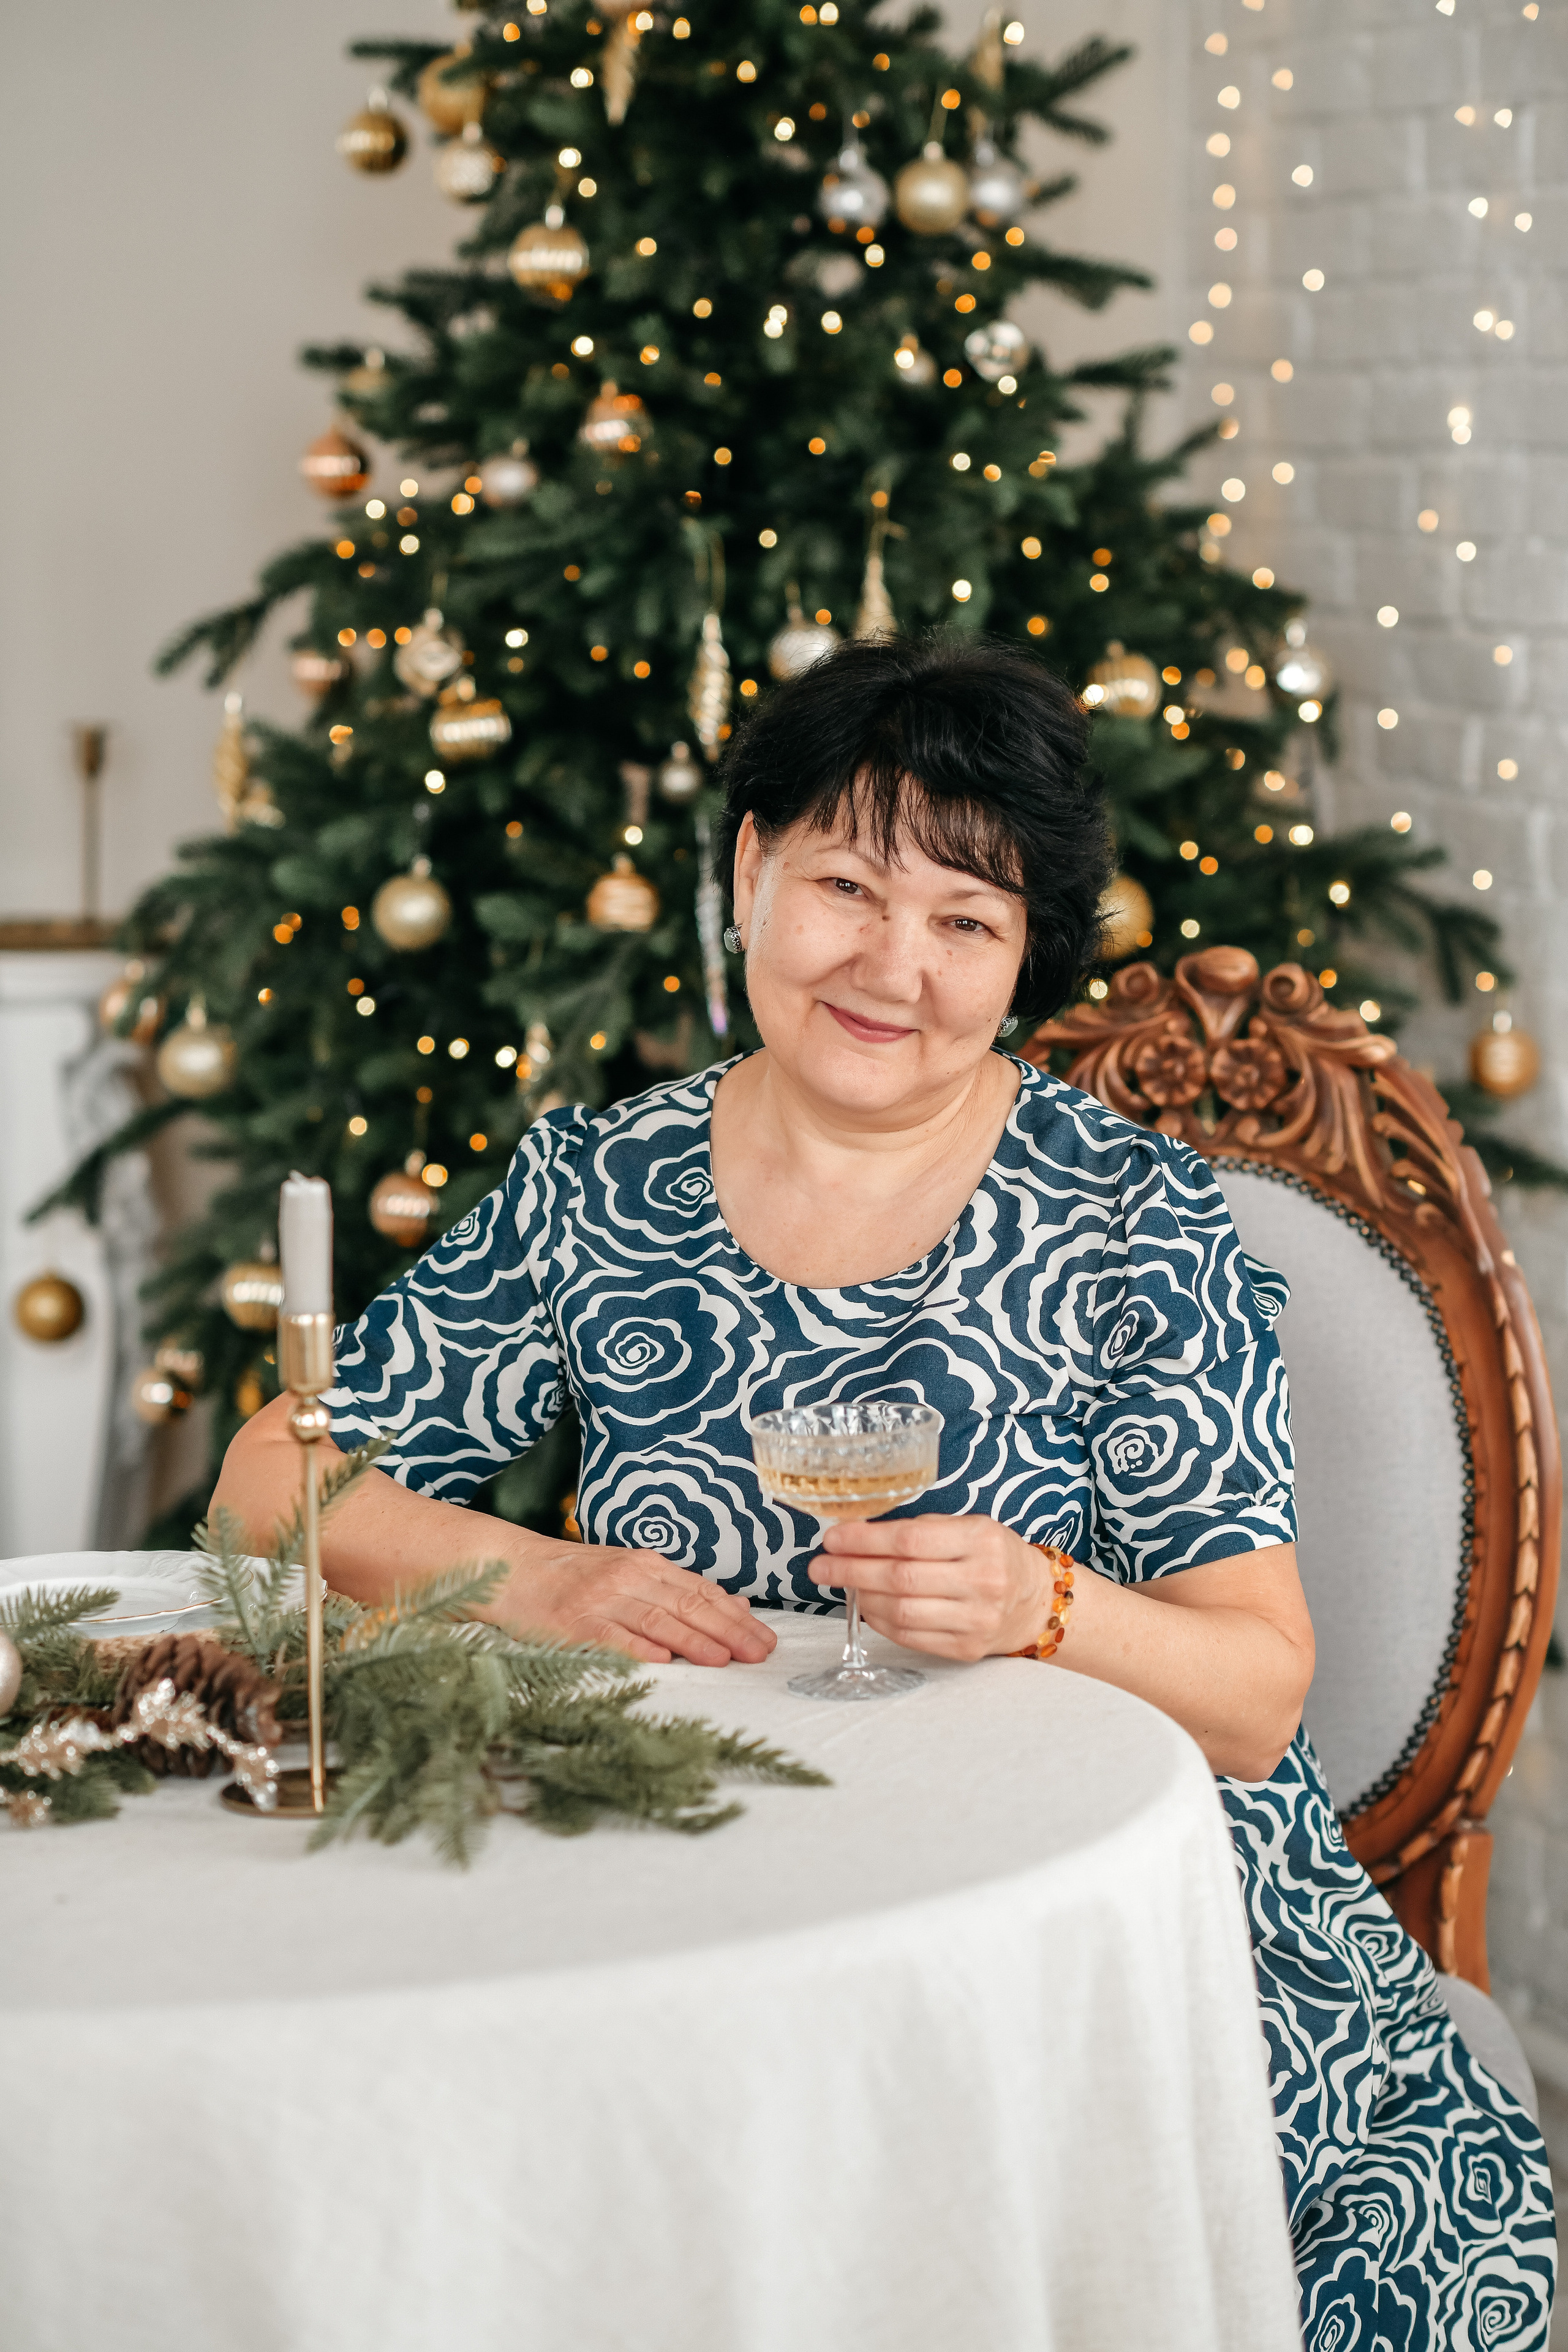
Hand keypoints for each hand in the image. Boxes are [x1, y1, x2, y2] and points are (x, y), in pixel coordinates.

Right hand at [483, 1541, 777, 1667]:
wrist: (510, 1569)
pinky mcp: (574, 1623)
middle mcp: (628, 1578)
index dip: (736, 1616)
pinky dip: (638, 1647)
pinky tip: (663, 1659)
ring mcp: (601, 1600)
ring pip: (657, 1619)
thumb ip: (680, 1589)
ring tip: (725, 1658)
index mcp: (646, 1566)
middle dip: (728, 1631)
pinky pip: (611, 1636)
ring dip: (694, 1640)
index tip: (765, 1637)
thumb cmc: (574, 1577)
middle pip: (687, 1605)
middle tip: (760, 1652)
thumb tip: (736, 1605)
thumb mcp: (631, 1572)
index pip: (701, 1591)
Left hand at [810, 1514, 1050, 1661]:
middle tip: (819, 1566)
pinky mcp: (966, 1649)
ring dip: (862, 1597)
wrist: (1033, 1601)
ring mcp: (976, 1620)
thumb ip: (920, 1529)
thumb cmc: (991, 1555)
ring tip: (842, 1584)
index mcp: (981, 1540)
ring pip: (901, 1611)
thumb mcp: (968, 1526)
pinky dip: (880, 1622)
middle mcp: (982, 1581)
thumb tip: (857, 1533)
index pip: (910, 1539)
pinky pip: (910, 1636)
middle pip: (900, 1578)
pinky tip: (868, 1606)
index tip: (832, 1538)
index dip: (864, 1540)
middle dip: (851, 1571)